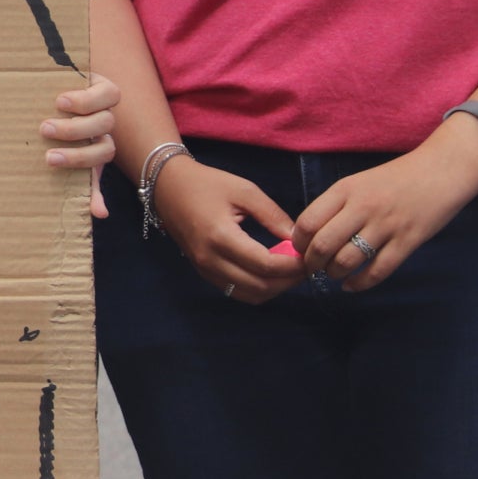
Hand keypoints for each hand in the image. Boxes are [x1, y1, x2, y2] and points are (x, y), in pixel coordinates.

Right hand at [43, 71, 119, 218]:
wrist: (51, 91)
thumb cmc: (59, 133)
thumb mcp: (69, 155)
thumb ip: (86, 184)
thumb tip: (100, 214)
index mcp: (99, 143)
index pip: (103, 153)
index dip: (82, 159)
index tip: (49, 160)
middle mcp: (104, 123)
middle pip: (104, 132)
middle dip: (75, 133)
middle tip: (45, 130)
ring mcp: (103, 104)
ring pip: (107, 113)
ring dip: (80, 113)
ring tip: (54, 108)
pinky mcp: (98, 81)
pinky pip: (106, 90)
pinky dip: (87, 95)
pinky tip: (61, 96)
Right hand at [150, 157, 306, 303]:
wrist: (167, 187)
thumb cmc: (207, 184)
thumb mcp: (245, 191)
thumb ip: (274, 216)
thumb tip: (298, 239)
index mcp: (221, 237)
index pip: (266, 265)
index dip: (293, 266)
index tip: (309, 256)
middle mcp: (210, 259)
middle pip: (260, 286)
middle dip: (289, 281)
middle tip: (306, 266)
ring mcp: (204, 268)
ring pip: (249, 295)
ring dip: (274, 288)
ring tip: (290, 271)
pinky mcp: (203, 272)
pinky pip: (236, 290)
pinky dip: (258, 288)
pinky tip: (269, 272)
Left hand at [290, 130, 477, 291]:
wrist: (442, 169)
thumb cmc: (394, 179)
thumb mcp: (357, 183)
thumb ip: (334, 206)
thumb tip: (306, 235)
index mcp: (344, 190)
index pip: (307, 222)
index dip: (298, 243)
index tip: (300, 250)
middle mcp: (362, 207)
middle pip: (323, 245)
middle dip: (312, 263)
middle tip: (313, 268)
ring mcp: (386, 225)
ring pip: (347, 261)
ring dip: (334, 273)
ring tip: (334, 274)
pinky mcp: (408, 241)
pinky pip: (378, 271)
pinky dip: (360, 284)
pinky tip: (352, 285)